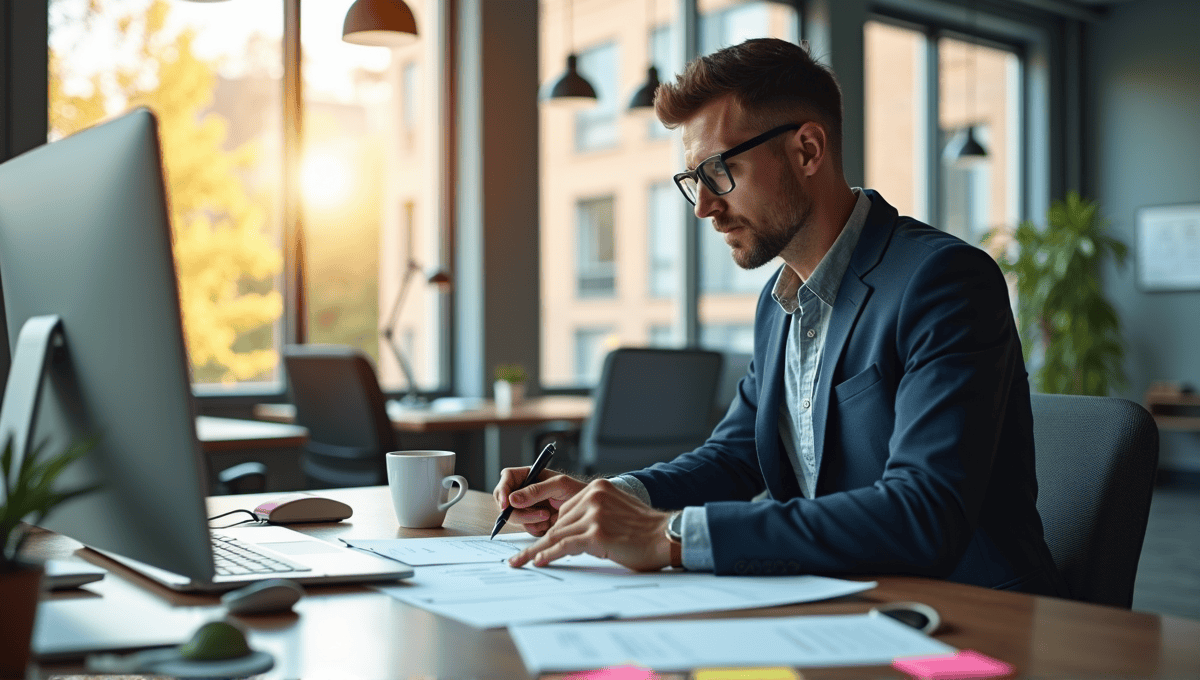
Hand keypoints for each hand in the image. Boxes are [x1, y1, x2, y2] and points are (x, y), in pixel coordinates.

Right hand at [493, 467, 586, 535]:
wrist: (589, 510)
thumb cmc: (577, 491)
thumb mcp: (559, 485)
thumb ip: (535, 490)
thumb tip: (512, 499)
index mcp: (529, 476)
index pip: (507, 478)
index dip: (502, 490)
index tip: (505, 503)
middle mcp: (525, 491)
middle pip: (505, 501)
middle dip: (519, 511)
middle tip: (540, 514)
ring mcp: (527, 507)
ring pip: (514, 517)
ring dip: (530, 520)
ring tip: (548, 516)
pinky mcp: (533, 522)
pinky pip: (525, 528)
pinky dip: (535, 528)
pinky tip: (548, 523)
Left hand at [507, 479, 673, 571]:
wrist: (666, 536)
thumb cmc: (644, 530)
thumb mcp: (615, 512)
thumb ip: (593, 515)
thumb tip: (566, 535)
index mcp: (597, 488)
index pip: (564, 510)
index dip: (550, 530)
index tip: (534, 542)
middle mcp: (594, 496)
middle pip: (558, 522)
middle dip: (541, 542)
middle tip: (520, 557)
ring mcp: (595, 514)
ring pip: (557, 534)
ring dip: (537, 551)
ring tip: (520, 562)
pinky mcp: (596, 533)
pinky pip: (564, 545)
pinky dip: (548, 554)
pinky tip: (536, 561)